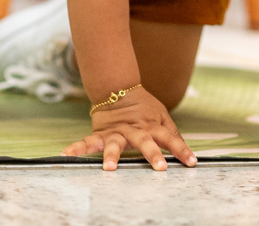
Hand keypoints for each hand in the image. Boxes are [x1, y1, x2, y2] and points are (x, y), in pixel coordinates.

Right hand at [61, 86, 197, 171]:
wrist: (118, 88)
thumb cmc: (142, 106)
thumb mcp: (161, 116)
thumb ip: (171, 133)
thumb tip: (185, 150)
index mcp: (152, 126)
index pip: (170, 138)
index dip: (182, 149)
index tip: (191, 162)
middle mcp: (135, 130)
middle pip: (145, 141)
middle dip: (153, 154)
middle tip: (160, 167)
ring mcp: (116, 132)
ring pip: (115, 144)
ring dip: (112, 156)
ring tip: (109, 168)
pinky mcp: (100, 133)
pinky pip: (87, 142)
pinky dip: (77, 148)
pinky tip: (67, 154)